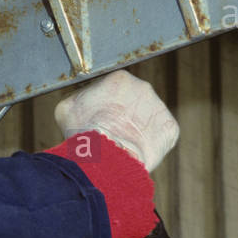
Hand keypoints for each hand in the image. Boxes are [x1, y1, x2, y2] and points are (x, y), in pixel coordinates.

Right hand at [54, 69, 179, 171]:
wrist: (105, 160)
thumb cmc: (83, 134)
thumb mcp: (67, 108)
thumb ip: (80, 98)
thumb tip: (82, 100)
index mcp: (119, 78)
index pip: (115, 89)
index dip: (106, 106)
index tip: (100, 120)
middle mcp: (144, 87)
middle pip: (133, 102)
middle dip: (124, 116)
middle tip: (111, 133)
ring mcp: (159, 108)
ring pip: (147, 118)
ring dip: (137, 130)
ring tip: (122, 145)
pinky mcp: (170, 130)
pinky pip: (160, 136)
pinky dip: (150, 144)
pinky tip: (136, 152)